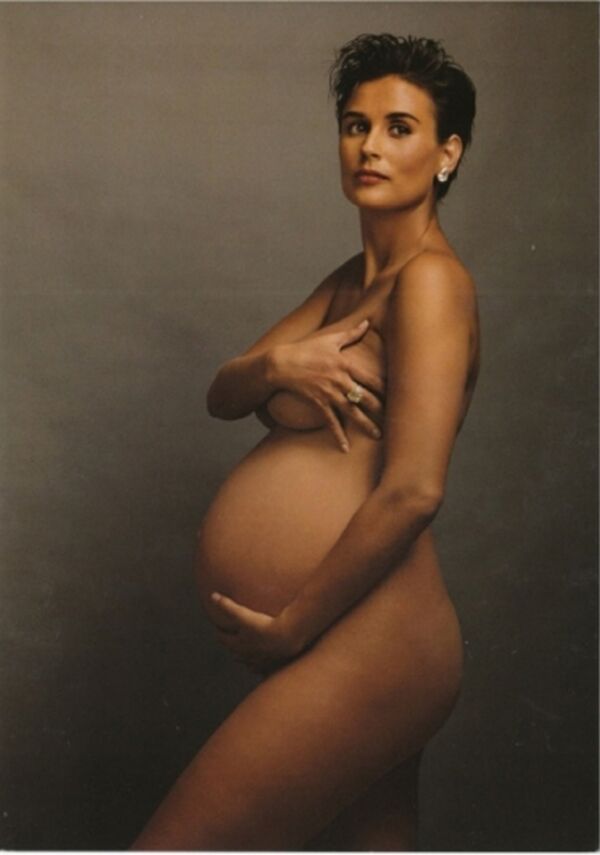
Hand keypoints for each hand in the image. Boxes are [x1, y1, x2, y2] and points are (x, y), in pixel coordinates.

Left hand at [209, 592, 302, 674]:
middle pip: (234, 651)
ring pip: (246, 661)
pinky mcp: (271, 665)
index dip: (219, 633)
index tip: (218, 628)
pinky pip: (261, 668)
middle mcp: (246, 655)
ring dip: (244, 656)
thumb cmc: (264, 625)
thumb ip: (227, 605)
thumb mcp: (243, 614)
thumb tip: (213, 595)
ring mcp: (258, 662)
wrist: (288, 637)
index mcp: (237, 644)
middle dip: (231, 645)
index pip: (222, 638)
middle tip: (231, 638)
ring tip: (245, 651)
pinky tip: (262, 662)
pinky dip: (258, 665)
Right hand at [271, 319, 384, 451]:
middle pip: (366, 398)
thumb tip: (368, 322)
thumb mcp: (330, 339)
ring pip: (352, 412)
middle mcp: (340, 380)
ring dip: (366, 425)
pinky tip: (345, 448)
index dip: (386, 388)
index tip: (398, 395)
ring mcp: (329, 393)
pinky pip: (330, 422)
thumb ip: (351, 333)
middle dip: (381, 410)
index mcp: (345, 363)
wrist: (281, 363)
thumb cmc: (306, 348)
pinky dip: (338, 436)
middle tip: (394, 420)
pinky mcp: (317, 403)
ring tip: (378, 436)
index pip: (371, 378)